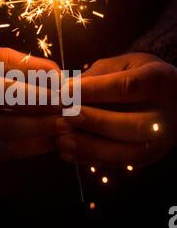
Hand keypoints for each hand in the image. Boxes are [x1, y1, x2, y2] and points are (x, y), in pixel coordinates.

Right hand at [0, 45, 70, 160]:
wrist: (0, 105)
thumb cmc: (21, 78)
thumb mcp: (26, 66)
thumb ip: (43, 72)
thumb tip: (65, 88)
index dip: (30, 69)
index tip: (60, 78)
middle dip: (32, 99)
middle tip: (61, 104)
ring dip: (35, 125)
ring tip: (63, 124)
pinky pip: (4, 148)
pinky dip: (32, 145)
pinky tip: (53, 140)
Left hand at [57, 53, 176, 166]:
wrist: (170, 98)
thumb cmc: (139, 75)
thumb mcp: (124, 64)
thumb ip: (98, 75)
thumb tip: (66, 91)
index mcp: (159, 82)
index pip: (126, 87)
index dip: (94, 90)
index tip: (66, 91)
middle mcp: (165, 115)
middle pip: (132, 125)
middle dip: (94, 122)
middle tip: (66, 115)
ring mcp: (160, 141)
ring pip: (127, 152)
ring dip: (90, 147)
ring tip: (61, 138)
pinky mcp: (147, 158)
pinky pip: (118, 164)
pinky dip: (90, 160)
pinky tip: (67, 152)